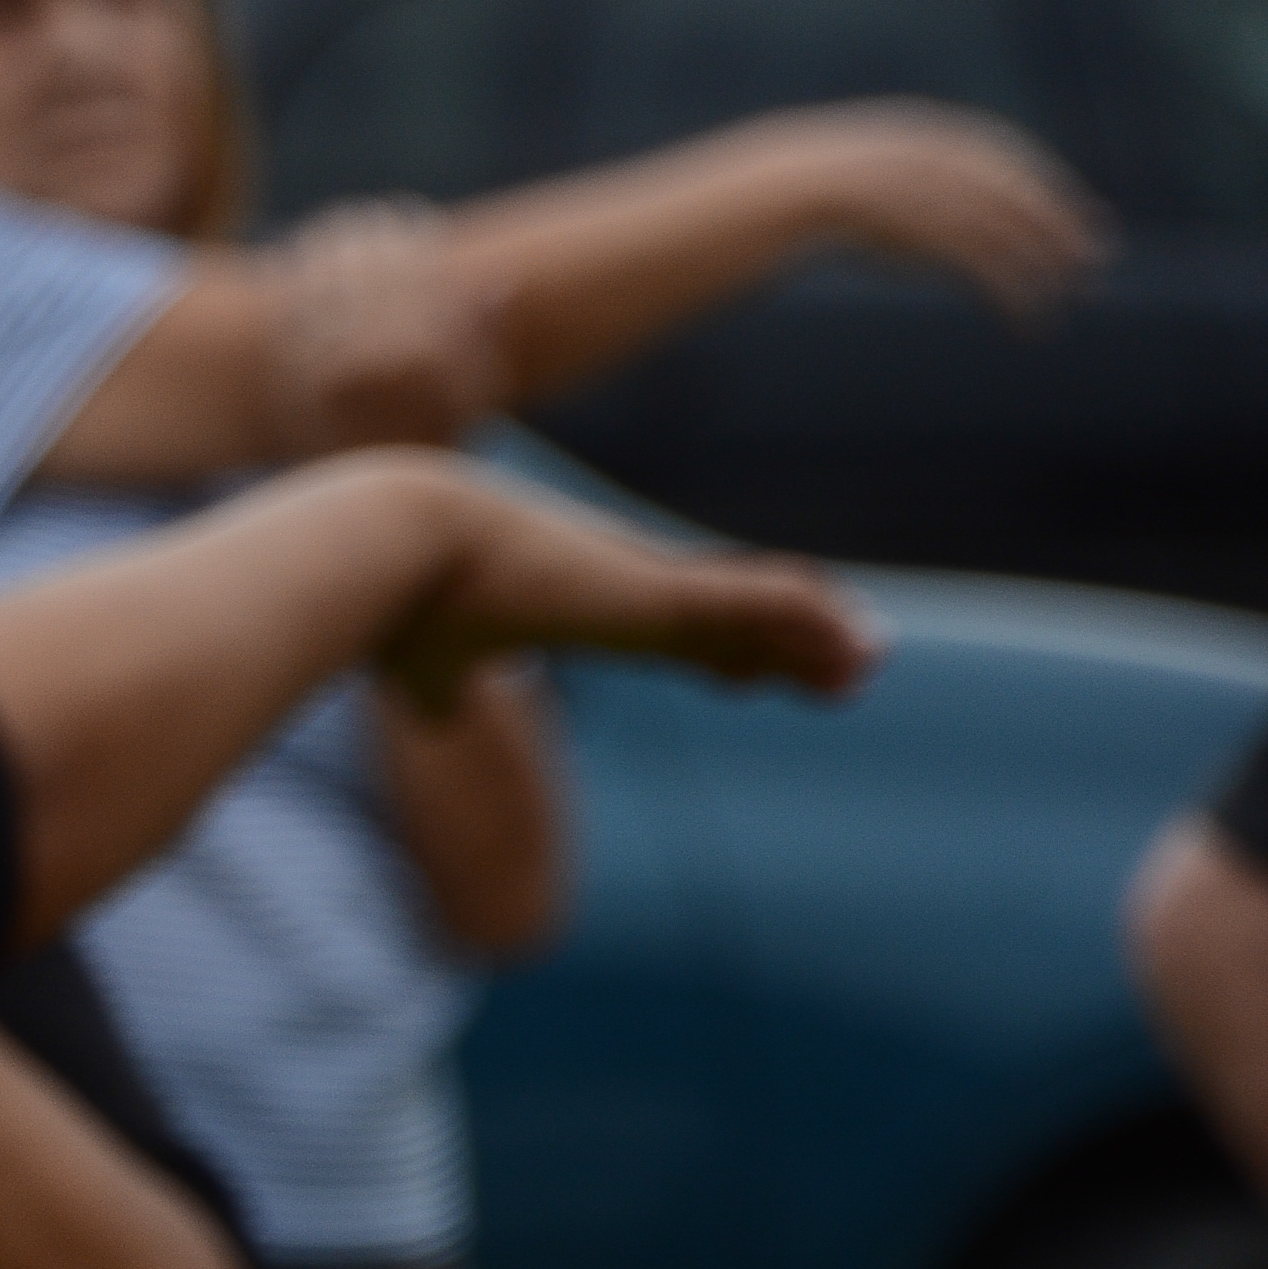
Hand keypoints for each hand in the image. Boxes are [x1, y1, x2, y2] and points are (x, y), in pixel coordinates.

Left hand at [263, 202, 506, 453]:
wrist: (363, 486)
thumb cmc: (430, 439)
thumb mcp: (476, 399)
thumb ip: (485, 342)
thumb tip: (500, 285)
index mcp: (431, 357)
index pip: (420, 269)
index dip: (415, 232)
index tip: (410, 212)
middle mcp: (381, 361)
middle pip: (372, 268)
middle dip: (371, 231)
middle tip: (368, 213)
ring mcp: (329, 367)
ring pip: (329, 278)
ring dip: (332, 242)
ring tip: (337, 225)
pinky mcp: (293, 372)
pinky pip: (296, 302)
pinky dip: (300, 272)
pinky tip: (302, 254)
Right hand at [374, 461, 883, 715]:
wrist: (398, 553)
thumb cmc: (403, 606)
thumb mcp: (428, 666)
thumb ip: (443, 693)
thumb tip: (436, 716)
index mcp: (579, 604)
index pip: (665, 630)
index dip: (714, 653)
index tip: (747, 680)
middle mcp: (625, 587)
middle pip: (728, 617)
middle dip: (784, 645)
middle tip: (841, 667)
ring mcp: (651, 587)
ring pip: (763, 608)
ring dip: (819, 638)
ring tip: (870, 660)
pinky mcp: (666, 592)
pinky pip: (770, 603)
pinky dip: (817, 624)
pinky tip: (857, 647)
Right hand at [766, 106, 1106, 318]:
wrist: (754, 191)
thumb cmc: (797, 193)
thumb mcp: (859, 174)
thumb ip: (905, 182)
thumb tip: (940, 210)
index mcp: (918, 132)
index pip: (1003, 157)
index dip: (1048, 185)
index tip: (1084, 214)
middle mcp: (930, 155)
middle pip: (1014, 189)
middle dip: (1060, 224)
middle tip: (1097, 259)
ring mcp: (920, 187)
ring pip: (1003, 228)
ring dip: (1041, 265)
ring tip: (1066, 300)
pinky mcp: (913, 228)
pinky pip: (976, 261)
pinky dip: (1008, 291)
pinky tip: (1023, 317)